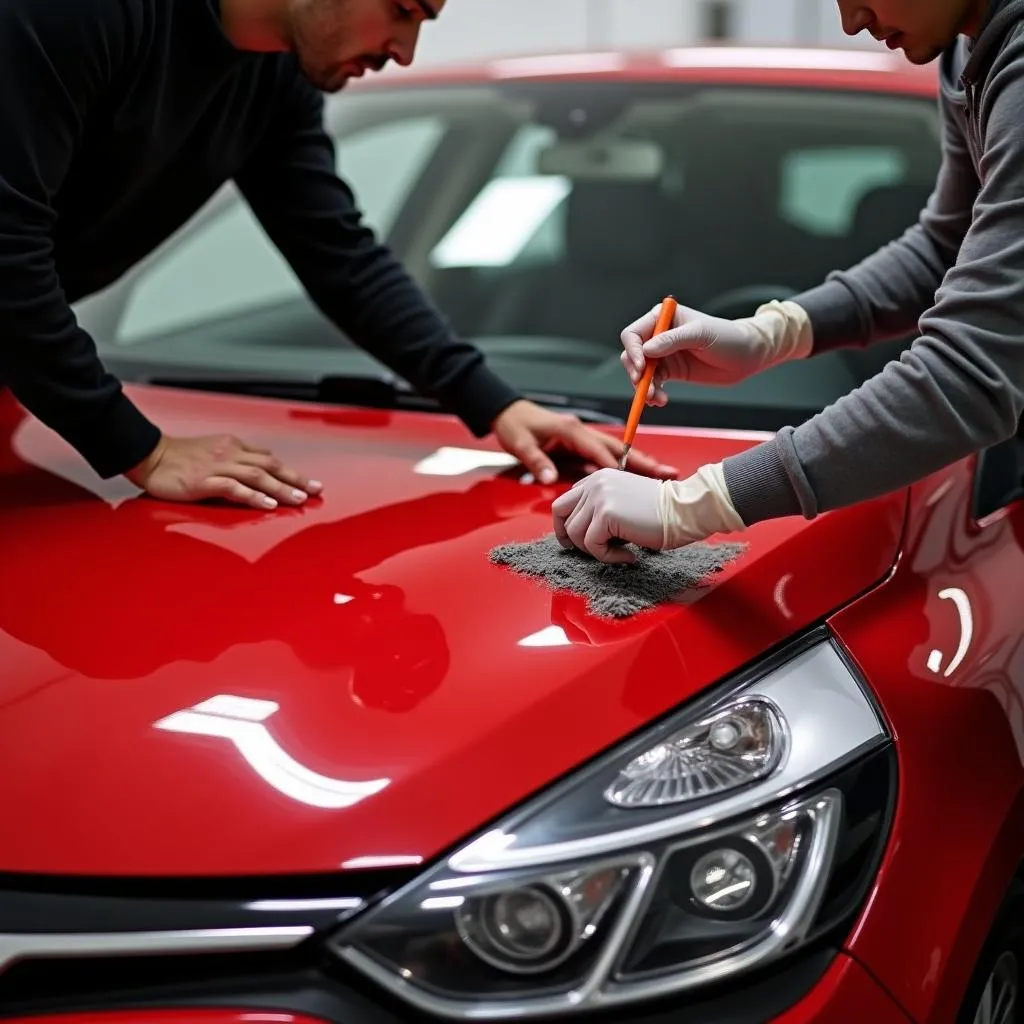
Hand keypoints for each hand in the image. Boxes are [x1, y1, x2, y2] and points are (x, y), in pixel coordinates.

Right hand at [125, 434, 322, 509]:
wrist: (149, 457)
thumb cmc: (180, 459)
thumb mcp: (214, 455)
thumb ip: (236, 463)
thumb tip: (259, 476)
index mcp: (234, 447)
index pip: (269, 459)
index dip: (291, 472)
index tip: (309, 484)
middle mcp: (230, 454)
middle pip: (270, 466)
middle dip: (295, 479)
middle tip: (315, 491)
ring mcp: (218, 466)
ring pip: (257, 476)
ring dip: (281, 488)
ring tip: (299, 499)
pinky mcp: (204, 481)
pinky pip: (234, 488)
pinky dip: (254, 496)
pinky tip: (268, 504)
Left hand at [492, 399, 677, 483]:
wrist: (506, 411)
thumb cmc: (513, 425)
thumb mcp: (520, 443)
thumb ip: (536, 461)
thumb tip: (550, 478)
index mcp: (570, 429)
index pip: (599, 450)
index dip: (619, 465)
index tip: (638, 479)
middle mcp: (581, 431)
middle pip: (617, 449)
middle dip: (642, 461)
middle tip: (666, 473)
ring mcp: (583, 437)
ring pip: (616, 452)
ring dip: (638, 463)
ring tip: (661, 475)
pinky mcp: (581, 444)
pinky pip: (606, 456)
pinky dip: (623, 466)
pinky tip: (637, 477)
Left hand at [552, 469, 665, 563]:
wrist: (685, 509)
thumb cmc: (662, 511)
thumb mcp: (624, 500)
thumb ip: (602, 507)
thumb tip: (580, 531)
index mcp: (598, 477)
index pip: (565, 501)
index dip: (567, 524)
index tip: (580, 540)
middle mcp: (595, 483)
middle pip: (560, 514)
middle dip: (569, 537)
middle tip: (589, 551)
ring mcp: (599, 497)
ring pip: (574, 533)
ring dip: (595, 550)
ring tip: (619, 552)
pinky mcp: (606, 514)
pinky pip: (592, 545)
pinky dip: (608, 557)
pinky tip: (628, 556)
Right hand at [620, 300, 811, 405]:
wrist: (748, 356)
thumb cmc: (728, 337)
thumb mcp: (700, 335)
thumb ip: (672, 340)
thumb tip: (645, 350)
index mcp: (664, 319)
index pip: (634, 334)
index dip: (633, 351)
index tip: (643, 367)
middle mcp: (660, 336)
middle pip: (632, 355)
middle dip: (636, 373)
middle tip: (646, 389)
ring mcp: (665, 355)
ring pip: (640, 373)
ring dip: (644, 387)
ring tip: (656, 399)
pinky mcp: (672, 372)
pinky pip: (652, 384)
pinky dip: (652, 393)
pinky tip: (660, 400)